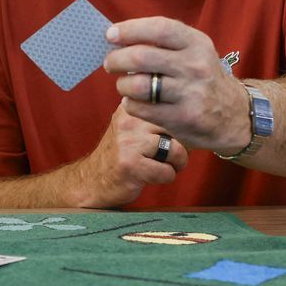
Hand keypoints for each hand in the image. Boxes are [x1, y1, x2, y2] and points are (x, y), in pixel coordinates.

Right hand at [69, 103, 186, 207]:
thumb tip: (193, 109)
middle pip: (178, 127)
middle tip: (172, 154)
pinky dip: (166, 178)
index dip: (181, 123)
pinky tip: (152, 176)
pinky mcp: (130, 165)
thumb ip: (154, 112)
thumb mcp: (132, 125)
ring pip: (177, 149)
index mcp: (131, 105)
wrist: (92, 180)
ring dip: (178, 163)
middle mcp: (129, 119)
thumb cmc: (123, 153)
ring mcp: (128, 142)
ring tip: (166, 165)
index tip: (175, 133)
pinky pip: (167, 171)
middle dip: (183, 144)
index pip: (171, 105)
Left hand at [104, 17, 251, 155]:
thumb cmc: (202, 78)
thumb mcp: (194, 52)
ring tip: (126, 85)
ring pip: (137, 85)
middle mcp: (195, 66)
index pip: (159, 29)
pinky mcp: (182, 118)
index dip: (130, 29)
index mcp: (197, 43)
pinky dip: (130, 103)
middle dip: (116, 59)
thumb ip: (162, 43)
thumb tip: (117, 37)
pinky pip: (140, 108)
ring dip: (122, 84)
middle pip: (141, 57)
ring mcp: (190, 93)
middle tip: (110, 63)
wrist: (234, 116)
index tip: (111, 34)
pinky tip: (136, 102)